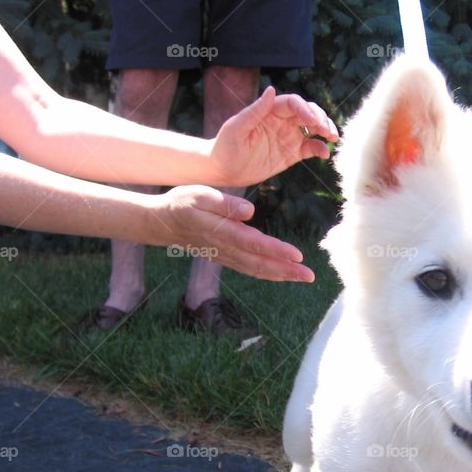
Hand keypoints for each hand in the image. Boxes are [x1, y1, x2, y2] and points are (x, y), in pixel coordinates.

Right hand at [151, 185, 314, 282]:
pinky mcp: (225, 258)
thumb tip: (250, 212)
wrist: (161, 223)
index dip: (276, 251)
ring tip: (303, 277)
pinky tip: (282, 275)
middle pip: (259, 262)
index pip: (253, 243)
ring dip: (280, 275)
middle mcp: (225, 248)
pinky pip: (249, 269)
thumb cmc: (182, 202)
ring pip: (255, 269)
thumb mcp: (199, 194)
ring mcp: (224, 256)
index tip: (297, 256)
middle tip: (310, 275)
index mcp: (221, 232)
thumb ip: (225, 203)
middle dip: (286, 270)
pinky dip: (267, 274)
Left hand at [211, 87, 338, 186]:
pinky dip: (320, 149)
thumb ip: (255, 110)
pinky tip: (324, 154)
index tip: (312, 120)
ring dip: (325, 130)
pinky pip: (310, 148)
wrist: (223, 169)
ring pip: (313, 128)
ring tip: (333, 138)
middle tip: (327, 131)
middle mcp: (282, 121)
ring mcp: (288, 137)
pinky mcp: (291, 153)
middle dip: (321, 118)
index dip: (305, 108)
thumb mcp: (237, 127)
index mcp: (269, 111)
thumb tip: (272, 89)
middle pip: (308, 113)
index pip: (293, 103)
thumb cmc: (225, 146)